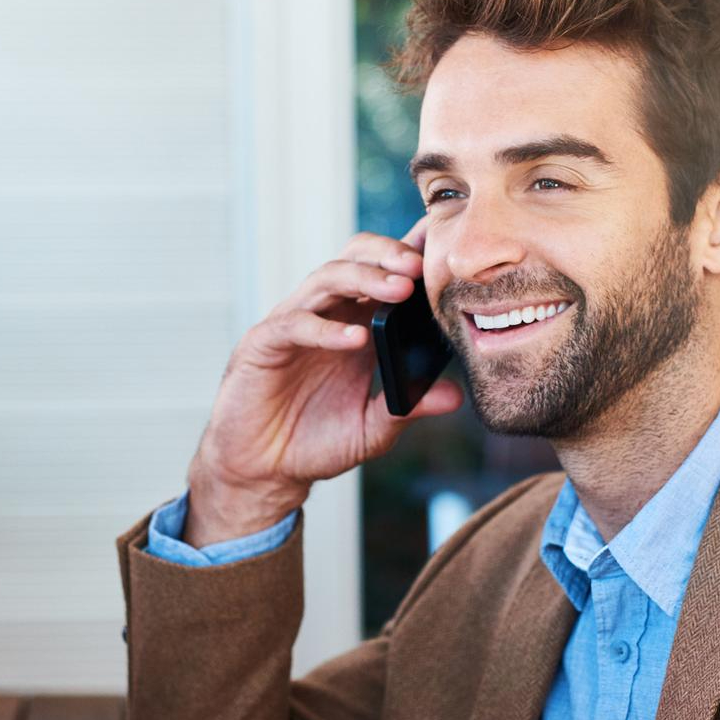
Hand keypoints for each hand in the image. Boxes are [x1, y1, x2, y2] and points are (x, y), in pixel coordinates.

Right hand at [184, 220, 463, 544]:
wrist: (265, 471)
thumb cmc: (316, 443)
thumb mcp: (374, 428)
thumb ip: (409, 408)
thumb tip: (455, 395)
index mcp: (357, 324)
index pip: (383, 273)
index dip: (409, 253)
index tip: (442, 248)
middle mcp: (327, 315)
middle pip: (354, 259)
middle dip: (388, 255)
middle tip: (420, 268)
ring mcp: (293, 325)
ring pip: (326, 279)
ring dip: (365, 279)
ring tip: (400, 289)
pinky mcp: (263, 345)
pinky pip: (294, 325)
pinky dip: (327, 329)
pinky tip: (356, 339)